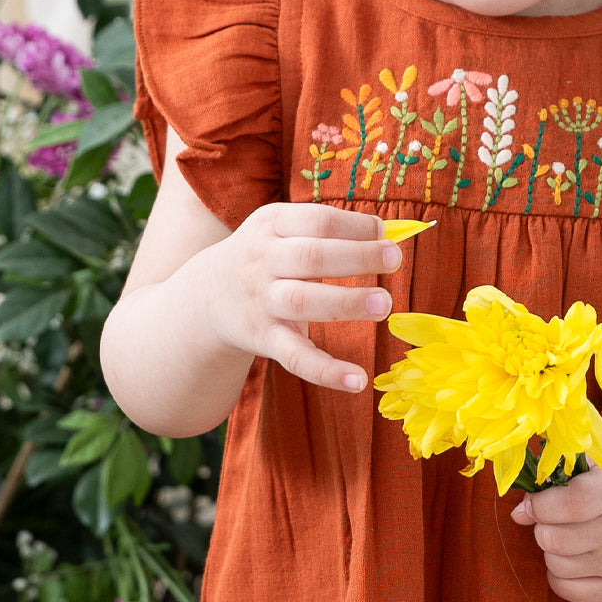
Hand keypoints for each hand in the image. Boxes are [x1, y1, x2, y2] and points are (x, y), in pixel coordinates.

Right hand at [200, 202, 401, 392]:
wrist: (207, 296)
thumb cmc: (266, 254)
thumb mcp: (283, 228)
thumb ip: (331, 230)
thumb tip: (390, 233)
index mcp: (272, 224)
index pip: (318, 221)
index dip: (356, 226)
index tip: (386, 232)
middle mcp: (263, 260)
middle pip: (312, 257)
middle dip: (356, 256)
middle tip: (395, 260)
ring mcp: (262, 302)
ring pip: (303, 302)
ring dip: (346, 303)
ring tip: (384, 304)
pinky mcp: (264, 339)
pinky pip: (295, 357)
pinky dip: (326, 371)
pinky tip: (358, 380)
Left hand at [509, 448, 601, 601]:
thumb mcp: (596, 462)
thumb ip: (553, 476)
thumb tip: (519, 514)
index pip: (574, 503)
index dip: (542, 503)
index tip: (536, 500)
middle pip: (555, 538)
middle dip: (543, 525)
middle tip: (556, 516)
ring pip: (555, 564)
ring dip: (552, 547)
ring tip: (571, 532)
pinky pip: (565, 589)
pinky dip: (559, 572)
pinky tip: (575, 554)